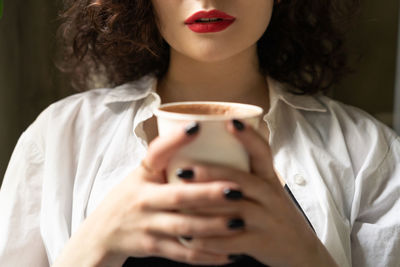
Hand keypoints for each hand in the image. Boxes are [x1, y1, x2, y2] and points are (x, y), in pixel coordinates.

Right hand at [53, 122, 240, 266]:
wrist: (102, 232)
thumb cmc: (132, 196)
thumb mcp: (142, 174)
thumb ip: (166, 161)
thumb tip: (201, 132)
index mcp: (143, 174)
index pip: (156, 153)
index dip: (175, 140)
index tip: (197, 126)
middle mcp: (143, 199)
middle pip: (179, 196)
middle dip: (209, 194)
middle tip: (238, 190)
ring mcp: (147, 225)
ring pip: (185, 227)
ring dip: (214, 227)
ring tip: (240, 222)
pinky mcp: (151, 247)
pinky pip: (183, 253)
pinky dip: (206, 256)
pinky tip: (228, 255)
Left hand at [175, 119, 338, 266]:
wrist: (301, 250)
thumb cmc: (272, 214)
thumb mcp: (266, 190)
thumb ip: (242, 175)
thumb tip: (205, 153)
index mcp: (269, 178)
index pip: (263, 152)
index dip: (249, 136)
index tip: (230, 121)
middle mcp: (270, 195)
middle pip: (242, 180)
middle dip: (210, 174)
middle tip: (181, 170)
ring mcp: (267, 219)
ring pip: (236, 209)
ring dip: (205, 207)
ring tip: (178, 203)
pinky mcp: (262, 242)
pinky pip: (234, 241)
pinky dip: (211, 240)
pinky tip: (190, 238)